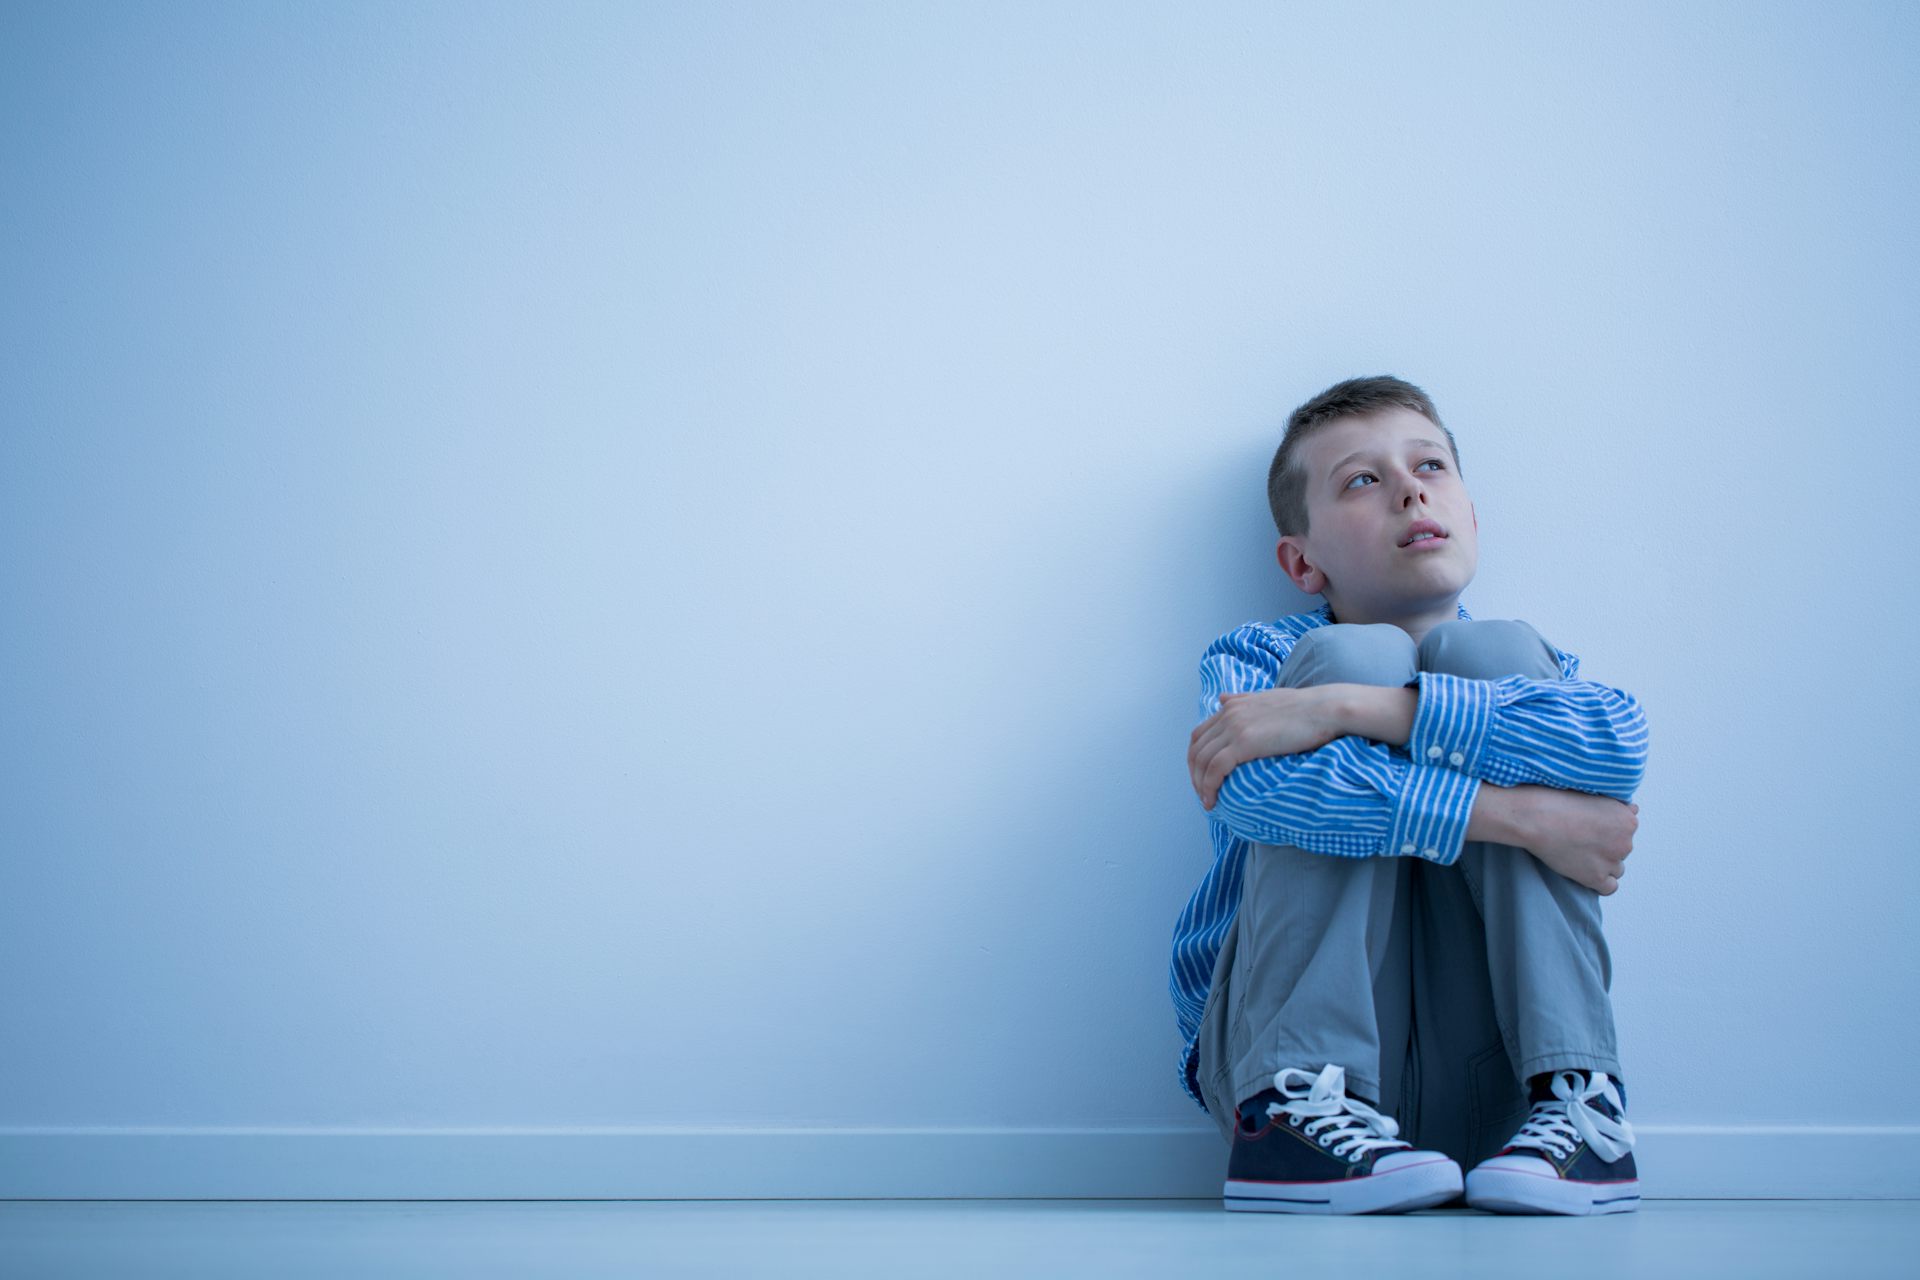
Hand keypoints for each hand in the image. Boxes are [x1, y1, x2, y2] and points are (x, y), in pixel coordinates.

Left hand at [1189, 687, 1345, 809]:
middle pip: (1196, 750)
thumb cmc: (1306, 708)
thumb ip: (1243, 699)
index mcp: (1233, 705)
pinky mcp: (1245, 742)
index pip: (1200, 735)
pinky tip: (1213, 800)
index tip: (1202, 777)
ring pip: (1202, 761)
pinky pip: (1215, 769)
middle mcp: (1229, 714)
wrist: (1326, 709)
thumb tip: (1222, 698)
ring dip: (1200, 785)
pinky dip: (1209, 786)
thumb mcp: (1267, 698)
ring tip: (1208, 802)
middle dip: (1195, 775)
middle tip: (1203, 794)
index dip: (1196, 759)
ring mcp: (1235, 727)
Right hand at [1511, 788, 1639, 895]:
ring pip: (1617, 869)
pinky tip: (1586, 872)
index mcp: (1628, 820)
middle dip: (1606, 846)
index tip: (1591, 827)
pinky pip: (1609, 887)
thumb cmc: (1560, 801)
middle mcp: (1625, 842)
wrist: (1536, 818)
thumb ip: (1618, 805)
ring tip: (1580, 854)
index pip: (1627, 830)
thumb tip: (1632, 809)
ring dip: (1603, 864)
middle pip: (1622, 850)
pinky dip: (1600, 882)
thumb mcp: (1595, 793)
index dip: (1609, 829)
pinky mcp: (1596, 878)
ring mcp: (1611, 862)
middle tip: (1581, 839)